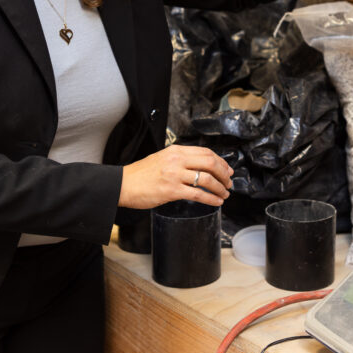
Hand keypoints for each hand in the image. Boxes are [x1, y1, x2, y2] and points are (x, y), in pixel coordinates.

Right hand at [118, 145, 234, 208]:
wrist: (123, 184)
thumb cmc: (141, 174)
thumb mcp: (162, 158)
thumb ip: (180, 159)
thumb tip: (199, 166)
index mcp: (175, 151)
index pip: (206, 152)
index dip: (221, 161)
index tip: (227, 169)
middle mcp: (177, 160)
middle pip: (210, 163)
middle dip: (224, 174)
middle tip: (229, 182)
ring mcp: (175, 175)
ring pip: (207, 179)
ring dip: (220, 188)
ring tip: (224, 194)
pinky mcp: (172, 191)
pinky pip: (198, 194)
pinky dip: (211, 199)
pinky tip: (216, 201)